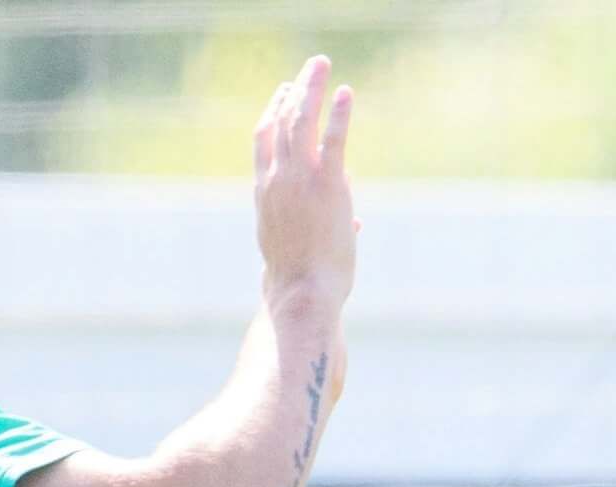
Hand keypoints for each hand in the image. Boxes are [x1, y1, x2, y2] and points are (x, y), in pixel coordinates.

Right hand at [253, 55, 356, 314]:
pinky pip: (333, 139)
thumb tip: (353, 222)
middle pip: (280, 121)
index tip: (283, 94)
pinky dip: (339, 113)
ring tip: (321, 65)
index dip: (272, 112)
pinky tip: (345, 92)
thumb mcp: (299, 248)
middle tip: (307, 70)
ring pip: (301, 121)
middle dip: (293, 91)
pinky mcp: (327, 185)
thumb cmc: (301, 280)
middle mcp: (277, 179)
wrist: (302, 293)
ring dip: (311, 88)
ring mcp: (299, 180)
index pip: (263, 140)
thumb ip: (323, 226)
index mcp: (265, 192)